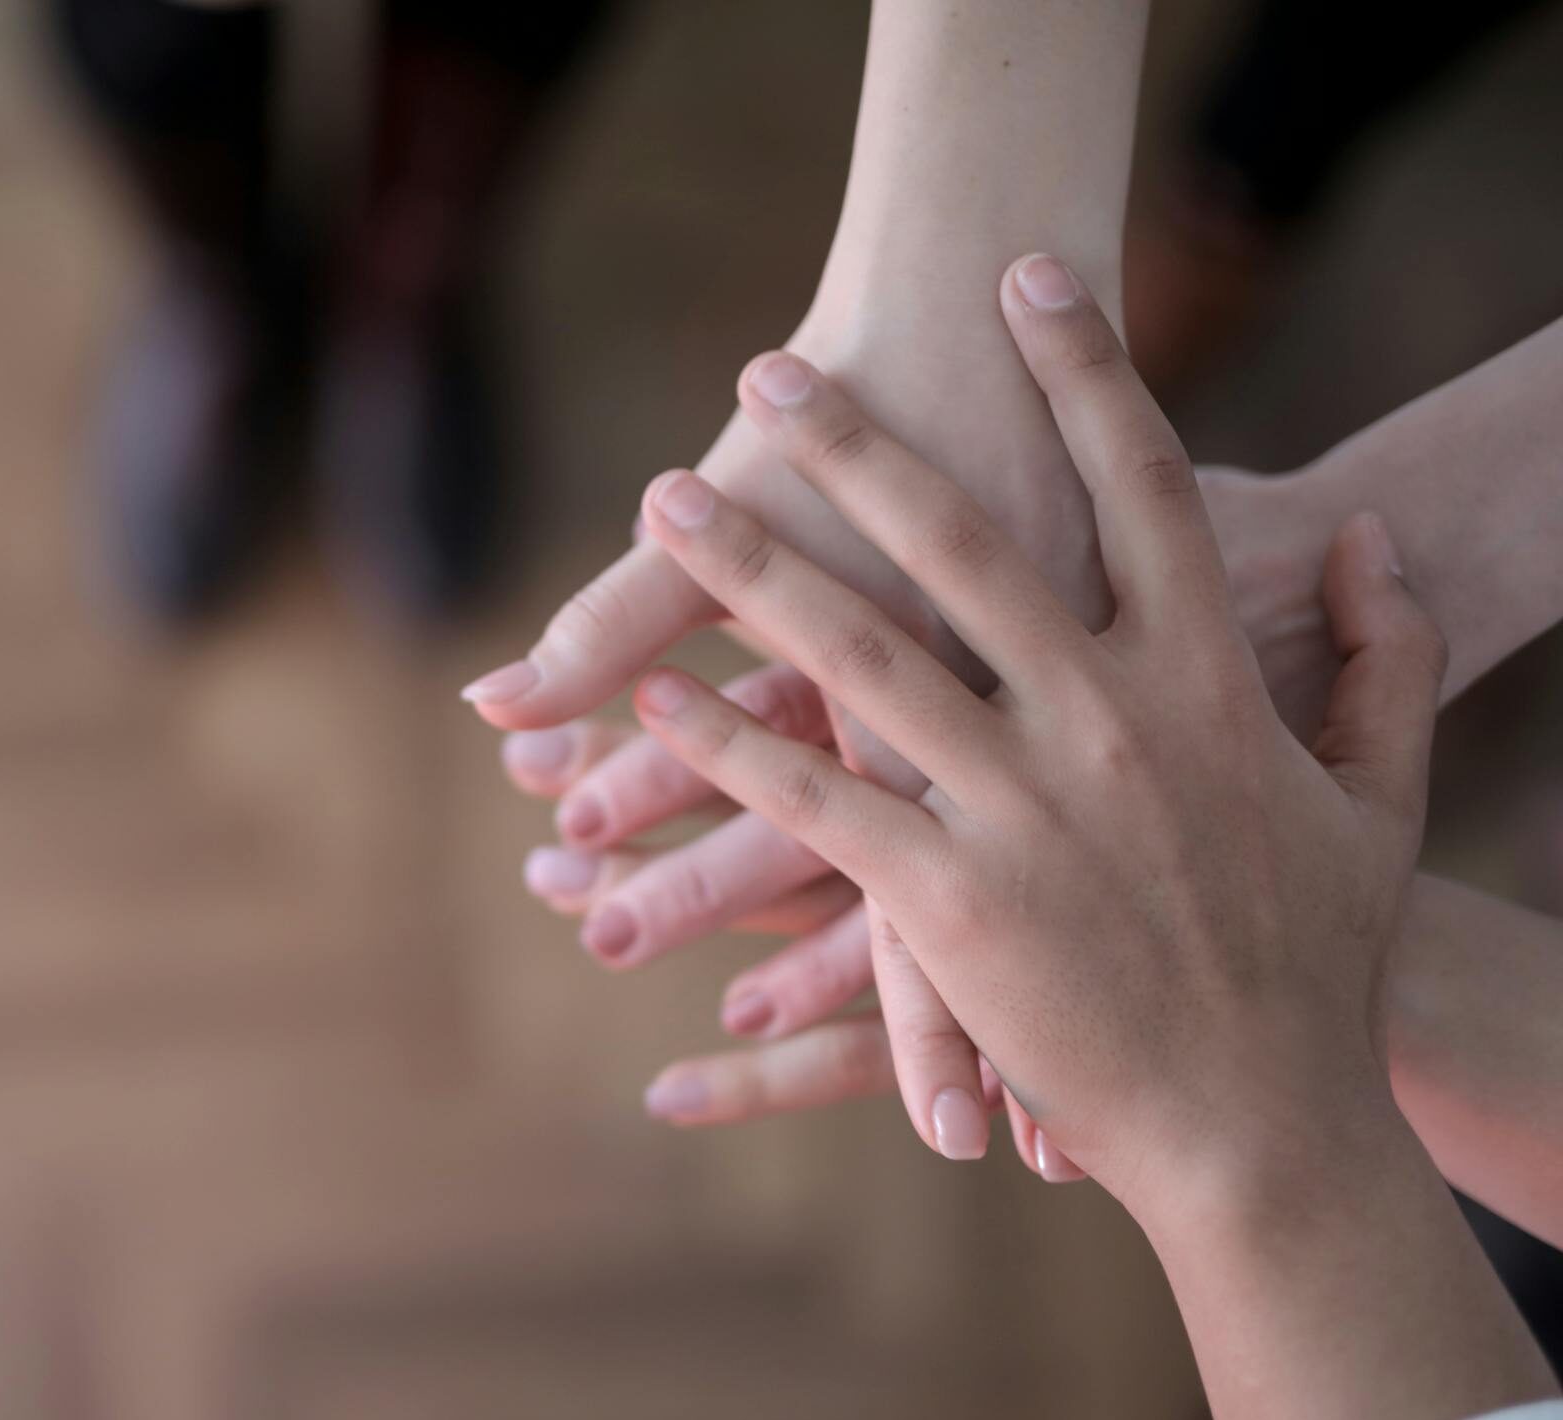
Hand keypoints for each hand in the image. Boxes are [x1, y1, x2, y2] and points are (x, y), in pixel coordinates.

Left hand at [628, 254, 1445, 1213]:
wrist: (1267, 1124)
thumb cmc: (1317, 961)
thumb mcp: (1377, 796)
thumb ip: (1392, 659)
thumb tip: (1381, 542)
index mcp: (1207, 676)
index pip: (1143, 482)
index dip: (1085, 368)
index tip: (1027, 274)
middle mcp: (1108, 716)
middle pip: (962, 544)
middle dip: (862, 446)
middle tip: (773, 370)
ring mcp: (1022, 804)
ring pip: (860, 658)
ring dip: (754, 570)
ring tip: (665, 499)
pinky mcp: (948, 899)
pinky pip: (816, 801)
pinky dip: (730, 746)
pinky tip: (649, 700)